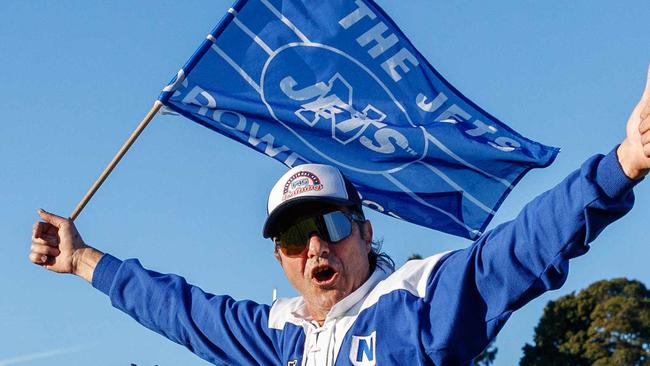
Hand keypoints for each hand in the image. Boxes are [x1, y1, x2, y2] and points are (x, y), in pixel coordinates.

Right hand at [30, 209, 102, 281]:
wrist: (77, 257)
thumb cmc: (73, 240)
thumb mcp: (65, 224)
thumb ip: (51, 217)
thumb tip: (38, 210)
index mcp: (51, 230)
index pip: (36, 226)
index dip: (36, 230)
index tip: (38, 233)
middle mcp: (46, 239)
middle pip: (33, 237)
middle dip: (46, 241)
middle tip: (58, 243)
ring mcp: (43, 250)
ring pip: (33, 247)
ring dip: (46, 250)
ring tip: (57, 252)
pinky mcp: (41, 260)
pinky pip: (32, 257)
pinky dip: (39, 258)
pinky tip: (47, 259)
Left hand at [618, 65, 649, 179]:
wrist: (637, 150)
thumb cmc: (642, 126)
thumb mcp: (646, 102)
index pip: (649, 109)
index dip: (646, 113)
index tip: (643, 118)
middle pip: (649, 120)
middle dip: (644, 126)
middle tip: (644, 132)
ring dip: (646, 139)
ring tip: (648, 140)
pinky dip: (648, 149)